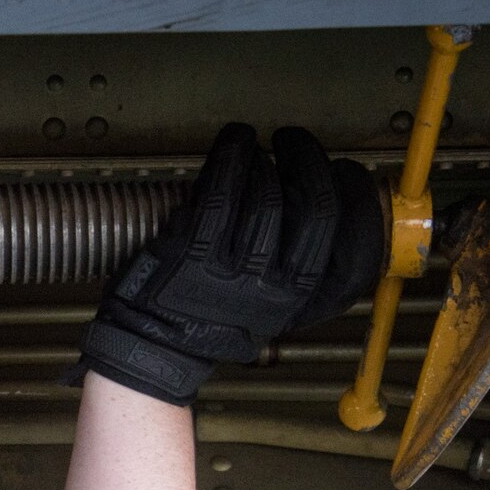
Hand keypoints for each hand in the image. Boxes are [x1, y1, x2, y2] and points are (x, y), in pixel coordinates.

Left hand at [72, 123, 383, 404]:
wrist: (158, 349)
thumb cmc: (210, 325)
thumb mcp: (271, 307)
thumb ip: (295, 266)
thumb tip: (313, 205)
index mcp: (296, 291)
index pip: (329, 220)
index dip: (332, 180)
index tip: (329, 162)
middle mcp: (270, 280)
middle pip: (306, 200)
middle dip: (304, 157)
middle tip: (292, 140)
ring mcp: (233, 265)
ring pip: (264, 192)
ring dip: (261, 158)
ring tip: (253, 145)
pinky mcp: (194, 250)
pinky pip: (219, 191)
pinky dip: (229, 157)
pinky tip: (231, 143)